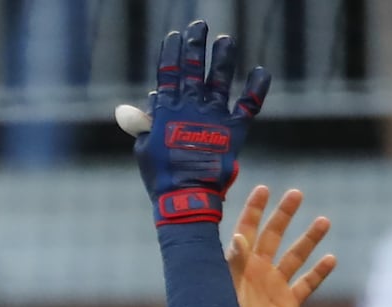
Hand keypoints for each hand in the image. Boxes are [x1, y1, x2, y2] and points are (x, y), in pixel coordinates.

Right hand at [116, 20, 269, 225]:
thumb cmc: (161, 177)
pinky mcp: (235, 128)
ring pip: (220, 79)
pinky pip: (249, 104)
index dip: (171, 54)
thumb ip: (142, 124)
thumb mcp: (144, 149)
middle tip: (199, 25)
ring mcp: (214, 116)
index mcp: (168, 111)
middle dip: (195, 46)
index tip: (174, 36)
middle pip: (193, 69)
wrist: (187, 197)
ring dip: (223, 58)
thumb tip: (131, 105)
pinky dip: (256, 87)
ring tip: (226, 39)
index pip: (168, 75)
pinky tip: (261, 71)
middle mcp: (192, 107)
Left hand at [227, 185, 336, 306]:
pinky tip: (330, 258)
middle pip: (273, 236)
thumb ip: (232, 265)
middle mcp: (257, 271)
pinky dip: (319, 271)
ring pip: (295, 256)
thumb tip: (238, 237)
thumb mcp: (224, 290)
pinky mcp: (289, 303)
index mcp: (237, 265)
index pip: (246, 231)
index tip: (262, 188)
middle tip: (295, 193)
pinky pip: (307, 283)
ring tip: (323, 221)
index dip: (253, 210)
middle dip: (283, 215)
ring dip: (309, 239)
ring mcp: (274, 286)